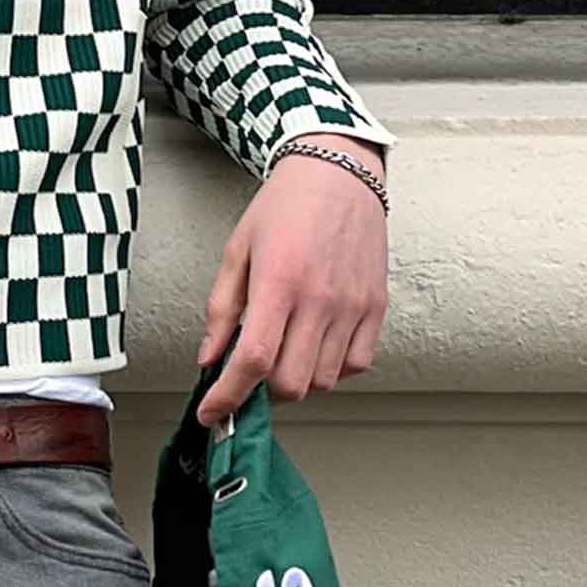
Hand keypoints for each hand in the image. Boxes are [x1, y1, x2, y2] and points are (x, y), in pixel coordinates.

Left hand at [194, 141, 388, 427]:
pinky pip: (356, 365)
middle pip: (290, 383)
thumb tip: (209, 359)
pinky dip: (333, 368)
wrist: (338, 173)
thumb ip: (221, 308)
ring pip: (324, 381)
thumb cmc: (283, 207)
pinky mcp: (376, 307)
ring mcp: (353, 306)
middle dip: (262, 391)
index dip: (228, 396)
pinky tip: (318, 343)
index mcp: (278, 282)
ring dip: (298, 377)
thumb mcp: (238, 250)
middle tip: (252, 369)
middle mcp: (320, 299)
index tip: (212, 413)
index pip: (252, 360)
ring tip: (286, 348)